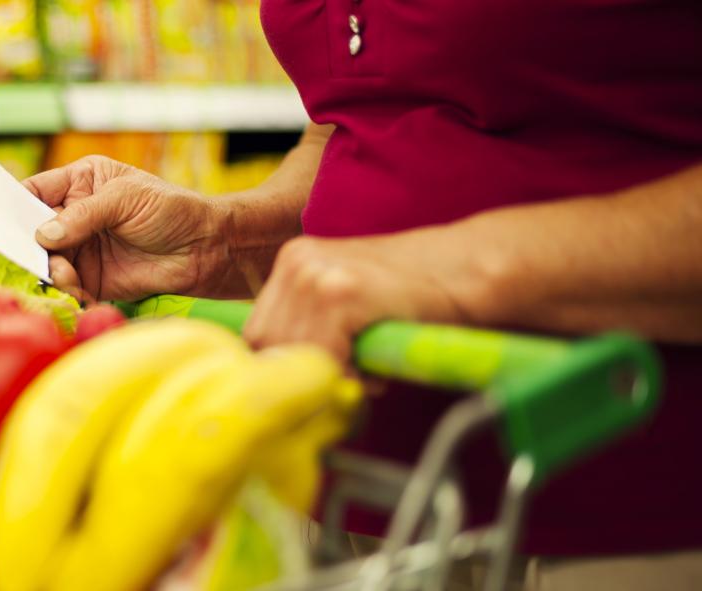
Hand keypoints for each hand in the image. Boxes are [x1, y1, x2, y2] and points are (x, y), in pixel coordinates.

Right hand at [25, 156, 230, 302]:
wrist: (205, 249)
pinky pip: (66, 288)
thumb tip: (44, 234)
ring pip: (46, 262)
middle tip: (30, 256)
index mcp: (79, 182)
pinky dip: (67, 292)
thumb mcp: (125, 199)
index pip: (34, 191)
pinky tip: (80, 292)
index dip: (12, 205)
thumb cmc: (170, 209)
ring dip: (51, 271)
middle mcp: (74, 216)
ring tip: (68, 276)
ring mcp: (80, 249)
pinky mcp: (91, 280)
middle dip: (28, 245)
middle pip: (32, 231)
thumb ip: (84, 215)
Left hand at [243, 236, 467, 360]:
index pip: (257, 332)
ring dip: (327, 373)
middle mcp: (296, 262)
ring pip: (293, 352)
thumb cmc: (411, 298)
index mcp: (292, 261)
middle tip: (345, 378)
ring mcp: (316, 274)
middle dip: (301, 372)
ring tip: (363, 371)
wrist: (466, 271)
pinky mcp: (341, 291)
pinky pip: (323, 354)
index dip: (281, 365)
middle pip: (266, 344)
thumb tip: (279, 382)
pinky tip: (373, 370)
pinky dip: (346, 372)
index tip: (313, 380)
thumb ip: (311, 329)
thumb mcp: (347, 302)